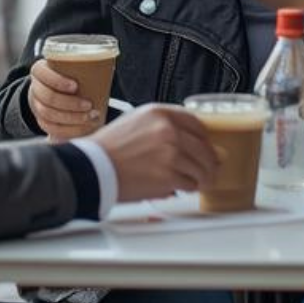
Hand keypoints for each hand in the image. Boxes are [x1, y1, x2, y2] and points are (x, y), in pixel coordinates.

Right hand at [27, 59, 102, 140]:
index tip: (75, 86)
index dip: (58, 81)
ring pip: (49, 115)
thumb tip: (107, 59)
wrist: (53, 87)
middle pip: (48, 98)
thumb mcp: (71, 64)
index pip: (43, 74)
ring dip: (72, 118)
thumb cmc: (67, 74)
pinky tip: (83, 128)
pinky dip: (69, 130)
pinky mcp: (42, 121)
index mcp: (39, 70)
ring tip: (90, 117)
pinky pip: (52, 129)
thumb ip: (83, 63)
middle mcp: (35, 88)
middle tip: (89, 105)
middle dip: (70, 104)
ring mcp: (36, 106)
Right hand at [84, 104, 216, 201]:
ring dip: (202, 177)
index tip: (207, 146)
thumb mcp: (135, 122)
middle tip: (211, 169)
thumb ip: (161, 126)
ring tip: (199, 182)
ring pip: (201, 167)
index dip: (205, 138)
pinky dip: (189, 188)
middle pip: (204, 147)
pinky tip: (184, 188)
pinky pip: (190, 183)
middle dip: (210, 161)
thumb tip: (185, 139)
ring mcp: (170, 153)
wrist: (92, 168)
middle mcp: (168, 130)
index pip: (197, 123)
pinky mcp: (168, 176)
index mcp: (159, 113)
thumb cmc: (108, 148)